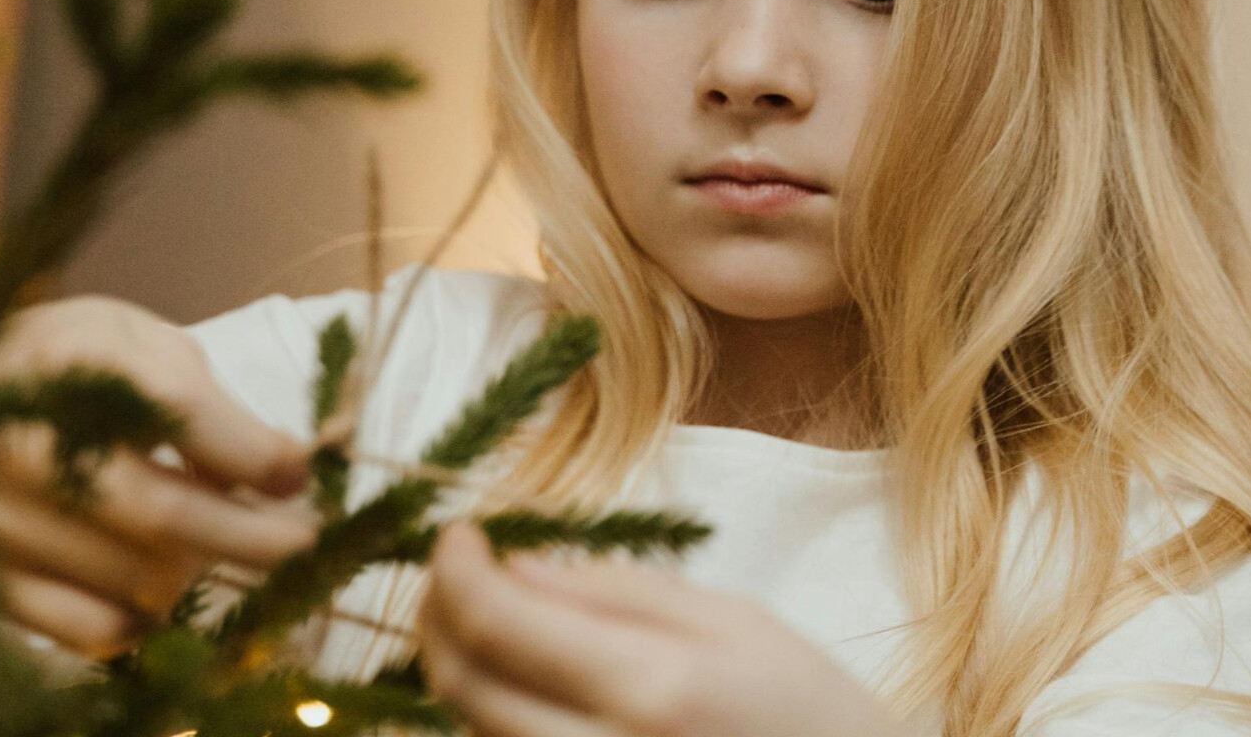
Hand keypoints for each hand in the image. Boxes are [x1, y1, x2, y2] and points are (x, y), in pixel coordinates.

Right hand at [0, 297, 321, 660]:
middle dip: (254, 537)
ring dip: (198, 570)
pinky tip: (158, 585)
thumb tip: (281, 469)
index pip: (175, 410)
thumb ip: (196, 394)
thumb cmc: (52, 367)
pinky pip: (92, 631)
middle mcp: (21, 445)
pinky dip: (144, 618)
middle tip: (308, 543)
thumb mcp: (122, 340)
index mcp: (65, 362)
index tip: (301, 473)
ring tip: (213, 541)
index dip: (251, 450)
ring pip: (138, 579)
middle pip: (161, 513)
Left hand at [416, 519, 899, 736]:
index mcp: (655, 687)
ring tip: (487, 620)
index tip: (456, 533)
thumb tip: (515, 566)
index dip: (453, 568)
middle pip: (465, 686)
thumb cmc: (815, 714)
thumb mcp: (737, 624)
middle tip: (450, 571)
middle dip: (435, 616)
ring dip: (461, 669)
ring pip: (475, 733)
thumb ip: (619, 593)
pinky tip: (520, 684)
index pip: (498, 623)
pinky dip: (493, 718)